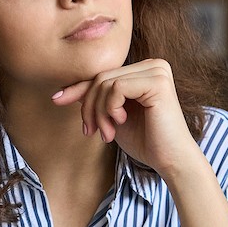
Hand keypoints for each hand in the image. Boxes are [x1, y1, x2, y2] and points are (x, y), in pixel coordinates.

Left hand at [52, 58, 201, 178]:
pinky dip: (110, 108)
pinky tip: (120, 123)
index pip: (102, 74)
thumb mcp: (112, 117)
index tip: (56, 100)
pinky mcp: (157, 81)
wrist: (170, 161)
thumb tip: (64, 91)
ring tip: (107, 134)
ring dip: (99, 112)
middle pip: (101, 77)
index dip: (78, 88)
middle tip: (91, 132)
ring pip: (105, 82)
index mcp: (144, 70)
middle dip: (89, 107)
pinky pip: (116, 87)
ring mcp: (157, 70)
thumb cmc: (145, 142)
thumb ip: (97, 100)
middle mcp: (153, 65)